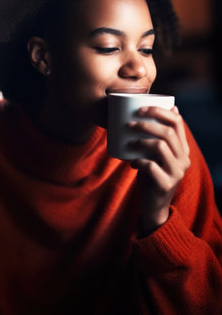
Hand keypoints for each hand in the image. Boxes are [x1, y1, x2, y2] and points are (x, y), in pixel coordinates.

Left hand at [128, 106, 190, 234]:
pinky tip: (132, 162)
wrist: (154, 205)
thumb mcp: (157, 155)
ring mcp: (177, 172)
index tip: (140, 109)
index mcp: (183, 149)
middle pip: (168, 132)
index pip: (177, 122)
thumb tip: (163, 110)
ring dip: (141, 141)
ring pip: (160, 146)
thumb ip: (159, 138)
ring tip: (130, 143)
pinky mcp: (166, 184)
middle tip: (129, 124)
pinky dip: (138, 161)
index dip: (159, 111)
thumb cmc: (152, 174)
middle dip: (146, 124)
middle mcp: (184, 159)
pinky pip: (150, 166)